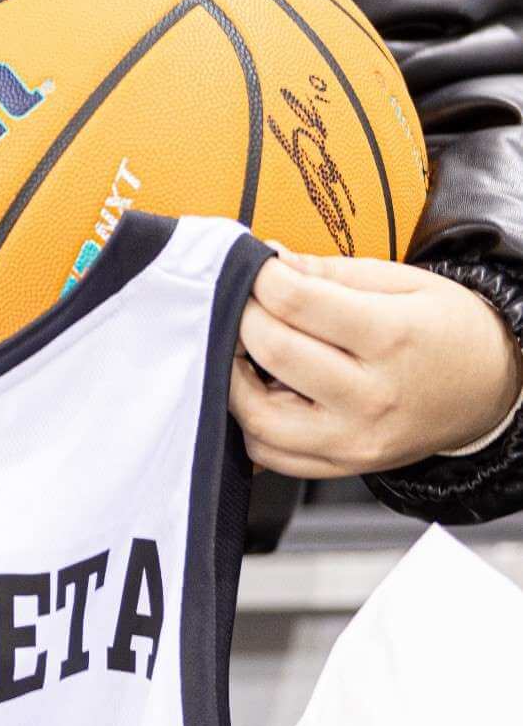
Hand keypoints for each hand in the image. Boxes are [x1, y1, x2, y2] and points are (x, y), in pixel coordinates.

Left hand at [229, 244, 522, 477]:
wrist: (492, 386)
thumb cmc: (446, 328)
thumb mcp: (400, 280)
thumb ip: (327, 271)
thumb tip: (271, 259)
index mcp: (389, 337)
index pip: (293, 300)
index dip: (259, 273)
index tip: (256, 263)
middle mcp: (372, 397)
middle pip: (271, 350)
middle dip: (243, 314)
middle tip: (247, 299)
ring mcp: (357, 440)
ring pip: (258, 418)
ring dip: (233, 375)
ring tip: (244, 347)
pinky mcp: (346, 466)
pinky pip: (272, 456)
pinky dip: (251, 422)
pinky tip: (262, 389)